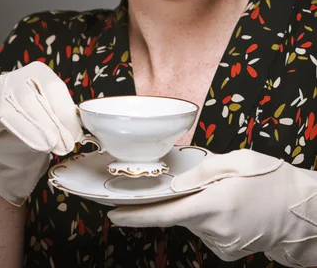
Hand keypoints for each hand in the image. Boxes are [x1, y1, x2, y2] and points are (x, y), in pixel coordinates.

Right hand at [0, 61, 83, 205]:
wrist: (9, 148)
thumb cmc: (34, 129)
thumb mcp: (53, 120)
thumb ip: (62, 118)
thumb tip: (76, 128)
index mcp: (36, 72)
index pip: (53, 87)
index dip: (64, 111)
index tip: (74, 133)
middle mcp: (14, 77)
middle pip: (34, 96)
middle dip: (51, 122)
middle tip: (64, 144)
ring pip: (17, 105)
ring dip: (37, 128)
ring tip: (51, 145)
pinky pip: (1, 117)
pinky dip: (21, 131)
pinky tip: (35, 143)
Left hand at [108, 149, 316, 267]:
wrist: (300, 210)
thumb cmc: (271, 179)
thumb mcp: (237, 161)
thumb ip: (202, 171)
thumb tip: (176, 182)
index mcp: (214, 204)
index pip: (165, 213)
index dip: (136, 215)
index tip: (114, 214)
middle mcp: (215, 229)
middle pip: (179, 214)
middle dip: (181, 198)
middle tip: (204, 183)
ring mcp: (222, 244)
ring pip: (193, 221)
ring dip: (198, 206)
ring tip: (225, 194)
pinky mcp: (227, 251)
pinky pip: (206, 230)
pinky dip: (208, 216)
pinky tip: (229, 207)